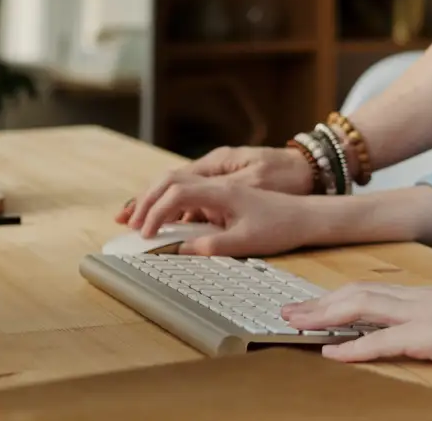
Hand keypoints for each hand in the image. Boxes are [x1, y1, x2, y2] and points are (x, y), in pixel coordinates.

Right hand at [116, 145, 313, 227]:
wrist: (307, 214)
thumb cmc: (280, 225)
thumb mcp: (247, 240)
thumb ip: (212, 245)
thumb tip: (180, 251)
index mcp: (222, 189)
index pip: (176, 193)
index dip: (155, 212)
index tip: (145, 235)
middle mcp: (218, 180)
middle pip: (170, 180)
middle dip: (144, 200)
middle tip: (124, 222)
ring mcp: (220, 183)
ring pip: (177, 184)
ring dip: (154, 200)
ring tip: (133, 219)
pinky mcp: (223, 192)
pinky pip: (189, 192)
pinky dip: (170, 204)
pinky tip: (162, 220)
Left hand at [283, 283, 431, 365]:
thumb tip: (425, 330)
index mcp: (424, 296)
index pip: (370, 289)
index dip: (336, 296)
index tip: (311, 303)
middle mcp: (416, 299)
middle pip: (355, 294)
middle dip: (318, 303)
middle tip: (287, 312)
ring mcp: (422, 316)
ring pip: (361, 308)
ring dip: (324, 316)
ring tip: (295, 324)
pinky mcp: (431, 336)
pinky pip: (384, 340)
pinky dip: (353, 347)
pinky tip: (331, 353)